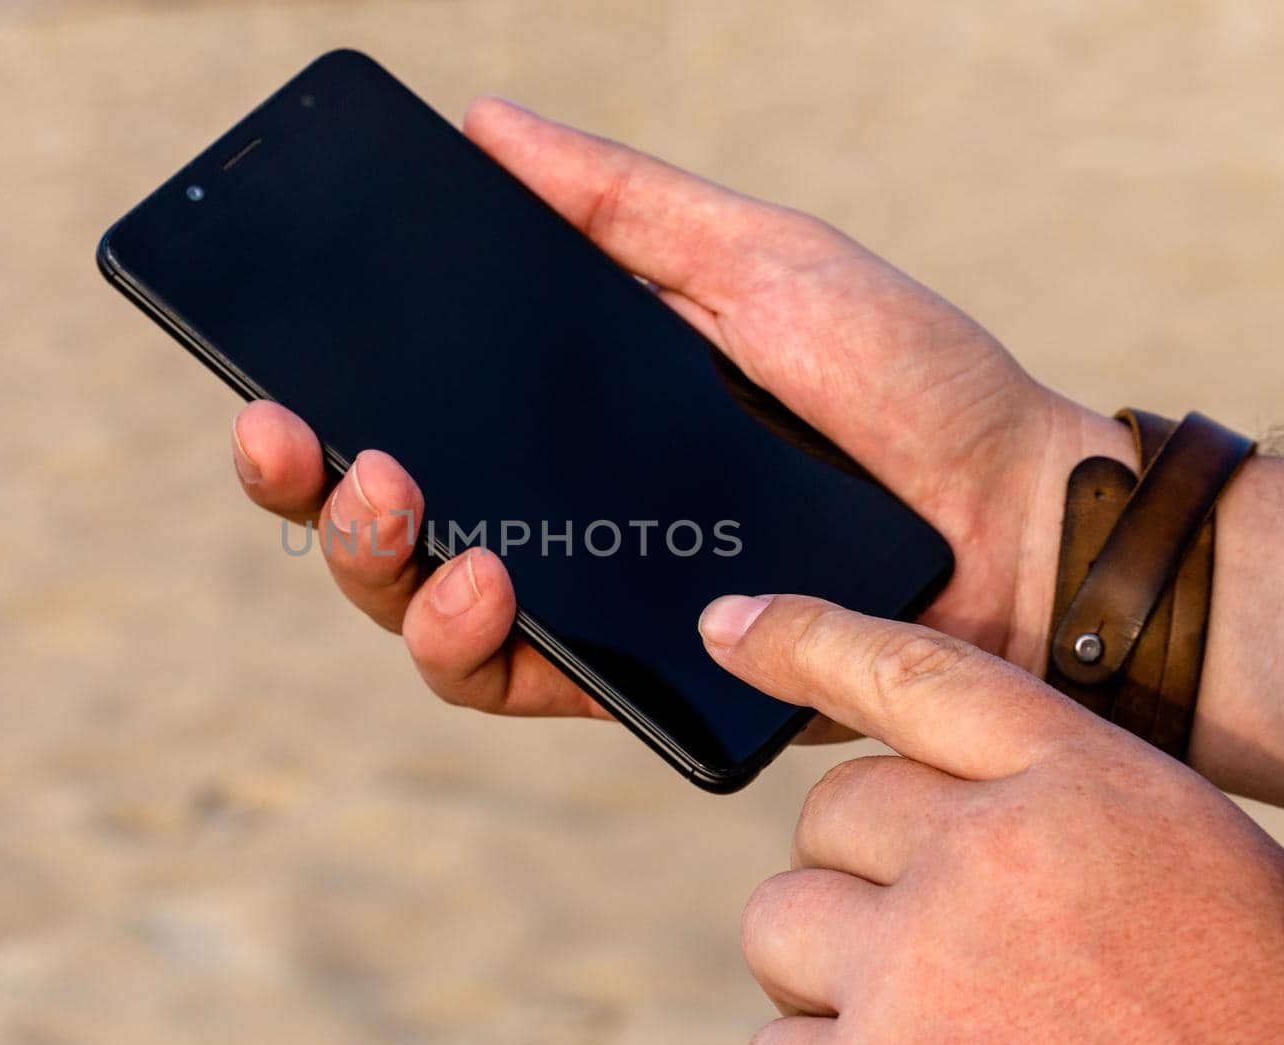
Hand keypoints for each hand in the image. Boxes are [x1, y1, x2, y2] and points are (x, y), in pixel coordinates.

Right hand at [234, 96, 1125, 725]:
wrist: (1011, 513)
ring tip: (392, 496)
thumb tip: (484, 125)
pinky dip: (463, 640)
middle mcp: (553, 504)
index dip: (321, 391)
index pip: (411, 403)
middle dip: (307, 480)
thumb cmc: (900, 377)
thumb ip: (619, 206)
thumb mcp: (756, 256)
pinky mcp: (621, 674)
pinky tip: (479, 581)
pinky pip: (502, 679)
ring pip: (414, 603)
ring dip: (370, 558)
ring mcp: (580, 593)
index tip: (272, 359)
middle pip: (380, 511)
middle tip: (291, 434)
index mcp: (565, 406)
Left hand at [696, 593, 1283, 1044]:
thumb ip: (1038, 807)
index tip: (729, 625)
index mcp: (1088, 789)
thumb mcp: (1180, 866)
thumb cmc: (1241, 1014)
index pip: (915, 675)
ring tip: (942, 1030)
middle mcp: (991, 860)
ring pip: (782, 924)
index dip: (809, 639)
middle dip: (865, 879)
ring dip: (833, 976)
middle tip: (951, 951)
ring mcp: (919, 972)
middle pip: (829, 818)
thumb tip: (884, 800)